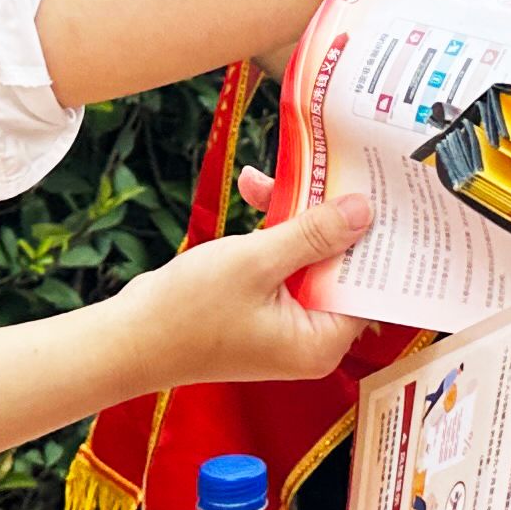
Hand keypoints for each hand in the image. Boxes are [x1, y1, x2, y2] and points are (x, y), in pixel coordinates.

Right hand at [120, 196, 372, 385]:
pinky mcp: (261, 307)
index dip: (376, 240)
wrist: (126, 339)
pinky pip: (282, 262)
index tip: (384, 194)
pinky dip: (271, 231)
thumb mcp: (257, 262)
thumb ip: (314, 235)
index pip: (369, 286)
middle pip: (341, 267)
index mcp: (321, 341)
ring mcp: (285, 322)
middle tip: (336, 168)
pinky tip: (253, 190)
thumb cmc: (188, 312)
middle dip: (330, 217)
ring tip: (272, 177)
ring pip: (309, 257)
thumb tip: (364, 211)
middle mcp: (310, 336)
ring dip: (293, 215)